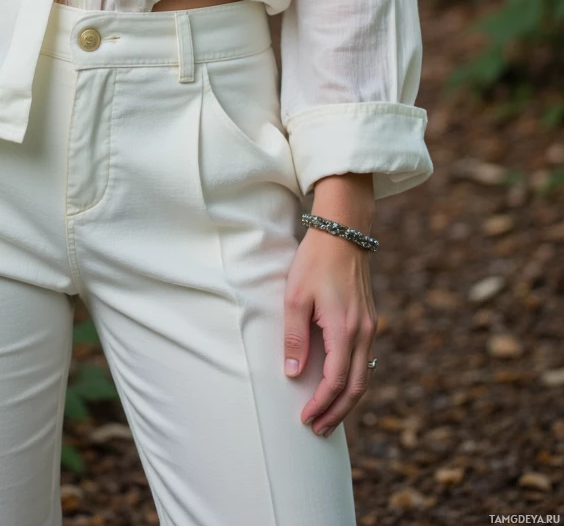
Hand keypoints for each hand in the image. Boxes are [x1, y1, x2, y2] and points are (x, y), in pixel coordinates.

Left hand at [283, 226, 376, 436]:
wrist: (343, 232)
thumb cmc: (315, 261)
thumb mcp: (296, 296)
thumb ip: (295, 336)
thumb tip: (293, 373)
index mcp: (346, 329)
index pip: (336, 380)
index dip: (321, 404)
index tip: (305, 418)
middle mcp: (364, 332)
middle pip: (356, 387)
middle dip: (337, 412)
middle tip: (318, 430)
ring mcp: (370, 327)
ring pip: (364, 376)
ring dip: (347, 401)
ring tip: (328, 417)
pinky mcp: (369, 320)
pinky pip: (364, 360)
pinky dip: (353, 381)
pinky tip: (340, 387)